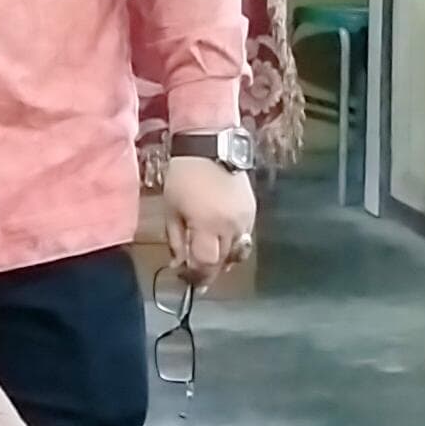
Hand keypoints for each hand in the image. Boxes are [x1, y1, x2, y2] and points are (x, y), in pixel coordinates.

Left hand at [161, 154, 257, 283]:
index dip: (196, 276)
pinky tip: (220, 241)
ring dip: (223, 260)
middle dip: (209, 271)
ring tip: (209, 259)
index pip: (206, 264)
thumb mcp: (171, 209)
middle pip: (224, 261)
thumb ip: (176, 239)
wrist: (210, 146)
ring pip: (238, 252)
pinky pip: (244, 237)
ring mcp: (246, 219)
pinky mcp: (253, 211)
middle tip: (196, 275)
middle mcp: (231, 226)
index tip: (186, 279)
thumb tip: (178, 264)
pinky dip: (232, 244)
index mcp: (208, 225)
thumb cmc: (184, 176)